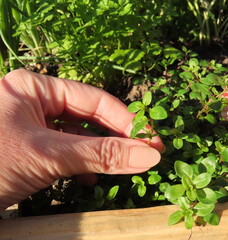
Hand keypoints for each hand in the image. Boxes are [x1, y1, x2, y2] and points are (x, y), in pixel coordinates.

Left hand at [0, 69, 163, 210]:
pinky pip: (66, 152)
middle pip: (89, 117)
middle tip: (146, 153)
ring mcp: (33, 127)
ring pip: (80, 136)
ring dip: (101, 153)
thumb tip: (148, 155)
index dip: (126, 120)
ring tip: (122, 167)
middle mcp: (35, 103)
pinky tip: (90, 178)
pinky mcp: (31, 150)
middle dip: (117, 137)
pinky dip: (82, 165)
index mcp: (35, 88)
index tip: (151, 140)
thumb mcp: (49, 155)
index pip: (94, 99)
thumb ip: (101, 154)